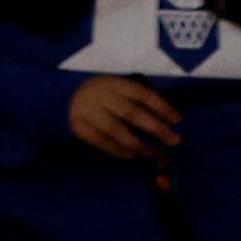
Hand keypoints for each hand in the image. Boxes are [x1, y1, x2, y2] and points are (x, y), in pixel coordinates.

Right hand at [69, 75, 185, 163]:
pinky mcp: (79, 127)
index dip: (161, 107)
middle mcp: (102, 97)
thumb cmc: (102, 95)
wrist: (62, 97)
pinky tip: (129, 155)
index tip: (178, 120)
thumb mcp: (117, 90)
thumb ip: (137, 101)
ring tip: (150, 153)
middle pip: (132, 113)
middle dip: (156, 128)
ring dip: (136, 142)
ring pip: (115, 129)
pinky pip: (100, 140)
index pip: (142, 95)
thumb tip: (166, 121)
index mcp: (116, 84)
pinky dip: (115, 149)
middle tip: (175, 140)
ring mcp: (88, 112)